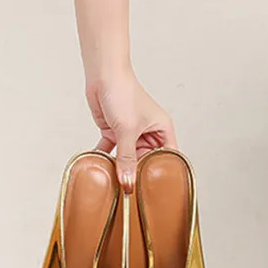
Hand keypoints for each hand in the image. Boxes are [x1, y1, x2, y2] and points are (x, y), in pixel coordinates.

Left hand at [86, 70, 176, 192]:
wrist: (102, 75)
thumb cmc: (123, 93)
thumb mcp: (127, 131)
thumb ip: (127, 159)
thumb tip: (128, 182)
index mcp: (162, 129)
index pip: (168, 156)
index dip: (164, 172)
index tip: (156, 190)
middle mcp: (148, 133)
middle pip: (146, 160)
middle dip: (138, 173)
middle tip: (132, 192)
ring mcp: (130, 134)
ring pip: (127, 158)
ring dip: (120, 168)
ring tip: (116, 186)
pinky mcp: (114, 133)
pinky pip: (111, 151)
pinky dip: (105, 159)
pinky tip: (100, 171)